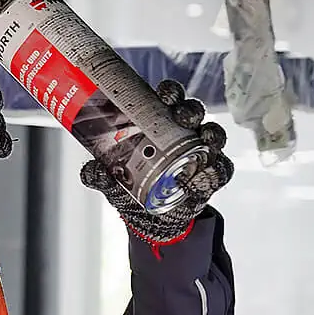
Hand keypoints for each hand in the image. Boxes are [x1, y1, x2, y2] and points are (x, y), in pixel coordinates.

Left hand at [81, 80, 232, 243]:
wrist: (153, 221)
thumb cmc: (135, 190)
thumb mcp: (114, 183)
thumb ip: (101, 176)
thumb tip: (91, 170)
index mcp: (160, 125)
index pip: (169, 100)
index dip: (170, 92)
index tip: (164, 94)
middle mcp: (184, 134)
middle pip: (193, 112)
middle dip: (190, 109)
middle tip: (181, 115)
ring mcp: (202, 153)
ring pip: (213, 134)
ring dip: (211, 133)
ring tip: (203, 140)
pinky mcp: (213, 175)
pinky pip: (222, 168)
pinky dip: (216, 170)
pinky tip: (205, 174)